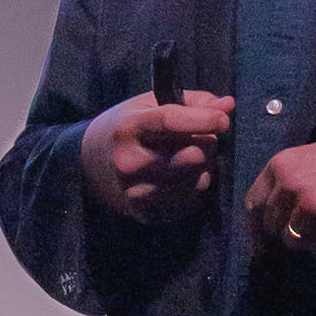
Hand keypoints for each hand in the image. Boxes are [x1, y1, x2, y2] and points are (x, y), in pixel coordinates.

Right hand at [80, 88, 236, 219]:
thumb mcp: (149, 105)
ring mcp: (137, 191)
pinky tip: (179, 175)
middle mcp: (130, 162)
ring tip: (187, 156)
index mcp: (129, 128)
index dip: (205, 119)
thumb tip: (227, 105)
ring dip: (202, 166)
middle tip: (200, 138)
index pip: (173, 122)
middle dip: (206, 143)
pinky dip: (193, 185)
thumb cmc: (127, 128)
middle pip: (192, 154)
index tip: (223, 119)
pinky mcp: (146, 213)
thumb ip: (191, 102)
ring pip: (196, 178)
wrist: (88, 166)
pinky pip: (190, 198)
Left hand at [244, 129, 315, 260]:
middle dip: (288, 234)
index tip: (261, 244)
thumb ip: (286, 185)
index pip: (254, 204)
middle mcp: (292, 185)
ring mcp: (312, 206)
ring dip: (312, 241)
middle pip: (273, 228)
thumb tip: (266, 227)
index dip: (255, 228)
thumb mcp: (311, 159)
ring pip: (296, 244)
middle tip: (312, 228)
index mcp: (282, 164)